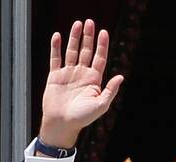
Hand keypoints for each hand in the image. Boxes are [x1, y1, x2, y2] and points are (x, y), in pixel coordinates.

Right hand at [39, 19, 123, 147]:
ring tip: (77, 24)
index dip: (102, 45)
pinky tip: (58, 36)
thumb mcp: (101, 105)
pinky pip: (55, 58)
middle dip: (88, 37)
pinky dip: (56, 47)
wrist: (62, 124)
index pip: (99, 58)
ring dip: (74, 38)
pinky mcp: (55, 76)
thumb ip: (110, 90)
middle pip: (86, 51)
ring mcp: (68, 74)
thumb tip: (121, 76)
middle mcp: (82, 75)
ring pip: (72, 51)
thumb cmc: (82, 118)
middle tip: (90, 22)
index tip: (104, 32)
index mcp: (94, 81)